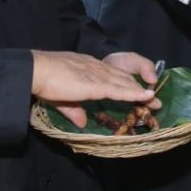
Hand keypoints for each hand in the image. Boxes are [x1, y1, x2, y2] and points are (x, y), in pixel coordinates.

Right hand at [30, 51, 156, 127]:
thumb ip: (73, 110)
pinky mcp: (96, 84)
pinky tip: (145, 96)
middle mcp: (95, 67)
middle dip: (138, 89)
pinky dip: (133, 93)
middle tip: (153, 98)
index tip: (137, 92)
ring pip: (124, 83)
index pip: (111, 75)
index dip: (126, 84)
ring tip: (155, 101)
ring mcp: (97, 75)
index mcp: (87, 67)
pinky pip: (119, 90)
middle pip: (123, 78)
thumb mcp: (60, 98)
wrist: (35, 70)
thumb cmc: (42, 81)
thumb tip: (81, 123)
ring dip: (140, 93)